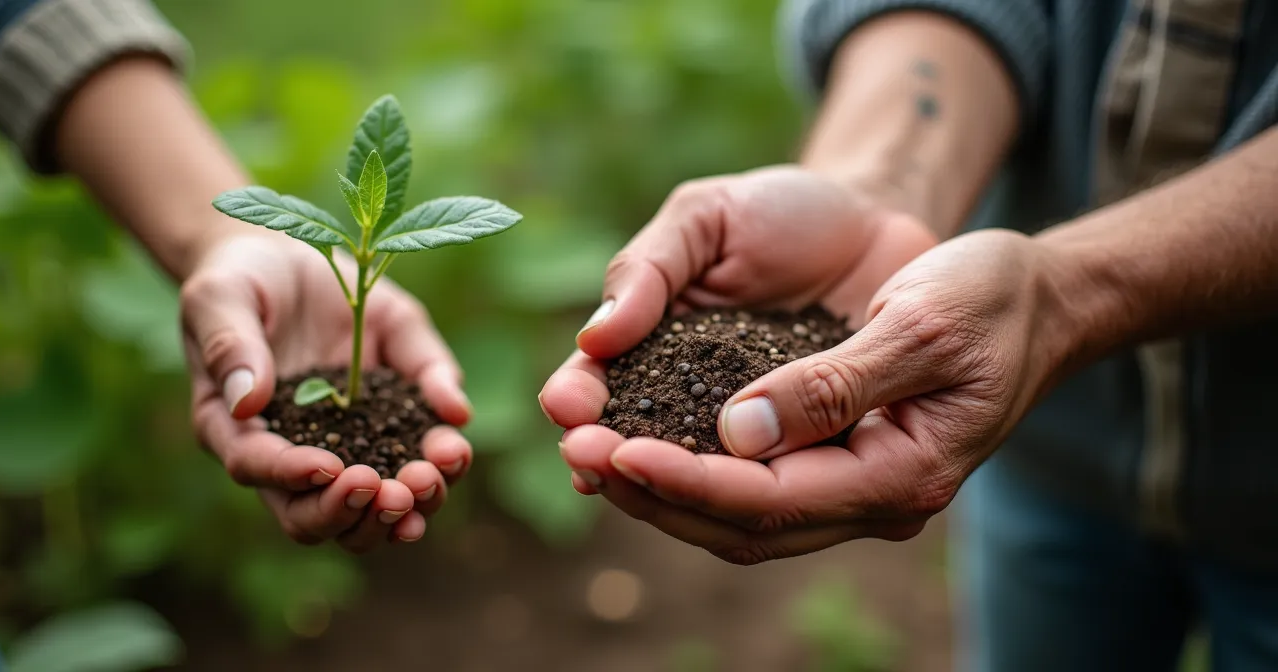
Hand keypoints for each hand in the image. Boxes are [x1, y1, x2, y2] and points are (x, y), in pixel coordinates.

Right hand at [181, 234, 472, 552]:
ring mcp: (346, 442)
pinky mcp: (391, 418)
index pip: (258, 470)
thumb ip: (230, 345)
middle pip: (317, 517)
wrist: (283, 257)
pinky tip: (454, 426)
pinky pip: (419, 449)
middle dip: (360, 514)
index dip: (293, 477)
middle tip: (396, 492)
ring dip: (410, 503)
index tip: (330, 467)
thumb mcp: (220, 296)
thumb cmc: (239, 278)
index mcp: (236, 428)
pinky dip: (441, 449)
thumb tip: (248, 402)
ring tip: (436, 473)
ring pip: (374, 508)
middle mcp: (291, 451)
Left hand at [550, 229, 1072, 562]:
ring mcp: (855, 480)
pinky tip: (639, 437)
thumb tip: (737, 434)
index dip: (687, 480)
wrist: (1035, 291)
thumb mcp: (921, 325)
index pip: (772, 499)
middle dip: (653, 492)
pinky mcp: (835, 453)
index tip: (613, 450)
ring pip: (738, 511)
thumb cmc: (989, 296)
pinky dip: (690, 464)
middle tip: (574, 452)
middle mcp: (875, 493)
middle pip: (741, 521)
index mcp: (904, 472)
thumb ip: (833, 384)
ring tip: (585, 450)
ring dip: (660, 486)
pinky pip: (752, 479)